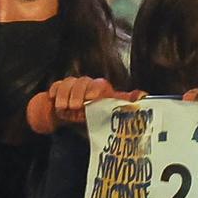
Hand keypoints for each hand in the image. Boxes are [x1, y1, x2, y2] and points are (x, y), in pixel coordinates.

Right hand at [26, 76, 142, 134]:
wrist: (73, 114)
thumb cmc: (94, 112)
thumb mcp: (110, 110)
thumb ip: (125, 102)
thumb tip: (144, 95)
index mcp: (100, 89)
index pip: (99, 85)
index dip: (95, 90)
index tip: (91, 99)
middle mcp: (87, 84)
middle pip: (82, 82)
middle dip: (77, 94)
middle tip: (75, 107)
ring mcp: (72, 85)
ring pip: (68, 83)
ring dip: (65, 95)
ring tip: (63, 108)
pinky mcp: (59, 88)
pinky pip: (56, 85)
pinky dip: (54, 91)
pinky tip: (53, 99)